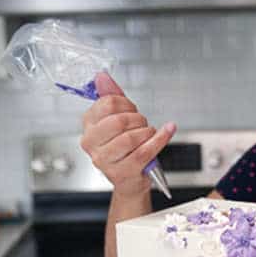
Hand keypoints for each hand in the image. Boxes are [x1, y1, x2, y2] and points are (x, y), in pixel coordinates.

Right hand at [79, 72, 175, 196]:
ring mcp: (105, 160)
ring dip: (147, 132)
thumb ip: (111, 96)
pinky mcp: (123, 172)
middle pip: (119, 121)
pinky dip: (160, 138)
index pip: (107, 104)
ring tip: (149, 134)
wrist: (129, 180)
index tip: (131, 109)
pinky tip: (167, 131)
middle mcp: (92, 144)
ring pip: (131, 137)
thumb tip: (102, 76)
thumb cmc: (124, 149)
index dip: (126, 104)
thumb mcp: (117, 120)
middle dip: (137, 119)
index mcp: (88, 126)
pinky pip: (146, 151)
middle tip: (142, 124)